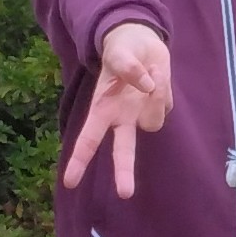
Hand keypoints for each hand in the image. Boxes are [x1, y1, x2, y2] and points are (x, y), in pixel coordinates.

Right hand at [63, 20, 171, 194]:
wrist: (142, 42)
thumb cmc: (122, 50)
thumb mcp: (118, 52)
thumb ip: (128, 67)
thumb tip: (146, 86)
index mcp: (103, 109)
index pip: (88, 138)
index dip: (79, 160)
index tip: (69, 182)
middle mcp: (122, 118)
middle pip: (123, 150)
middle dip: (123, 171)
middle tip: (124, 194)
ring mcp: (142, 115)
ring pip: (153, 120)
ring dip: (154, 96)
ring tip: (150, 70)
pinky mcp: (160, 108)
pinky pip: (166, 103)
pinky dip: (163, 86)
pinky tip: (157, 74)